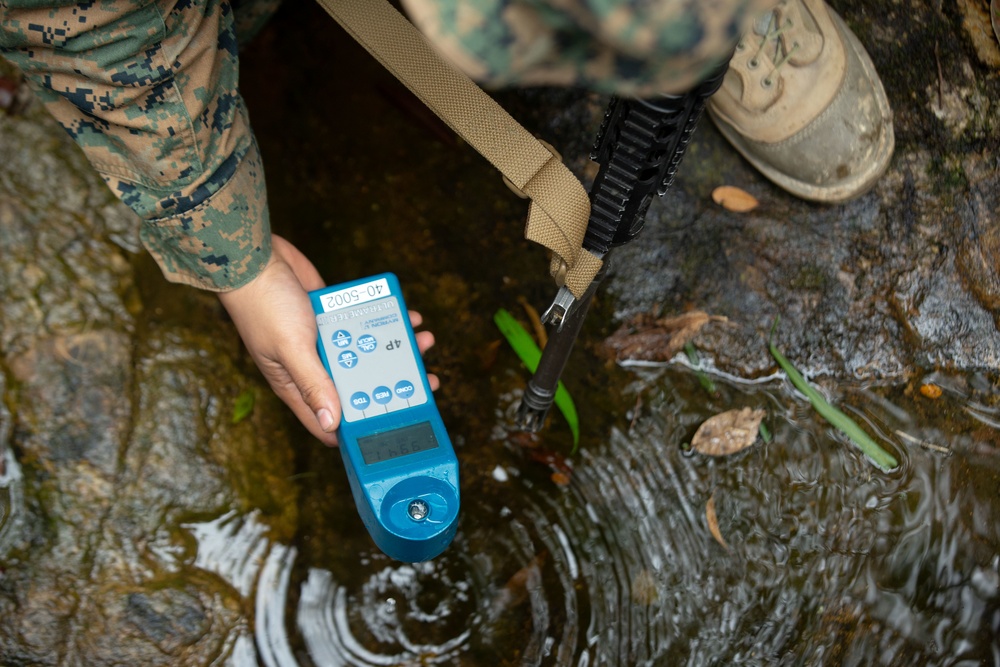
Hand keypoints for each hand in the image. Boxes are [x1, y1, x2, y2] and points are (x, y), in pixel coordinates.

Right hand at [218, 234, 437, 444]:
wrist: (253, 257)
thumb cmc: (262, 304)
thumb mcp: (291, 347)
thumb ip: (313, 383)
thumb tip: (331, 422)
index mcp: (295, 384)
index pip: (328, 421)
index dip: (358, 429)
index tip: (393, 427)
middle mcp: (312, 366)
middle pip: (357, 386)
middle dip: (392, 383)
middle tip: (426, 378)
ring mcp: (323, 341)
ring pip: (366, 352)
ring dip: (396, 347)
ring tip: (424, 340)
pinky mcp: (331, 317)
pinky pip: (363, 325)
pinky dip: (384, 320)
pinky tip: (408, 315)